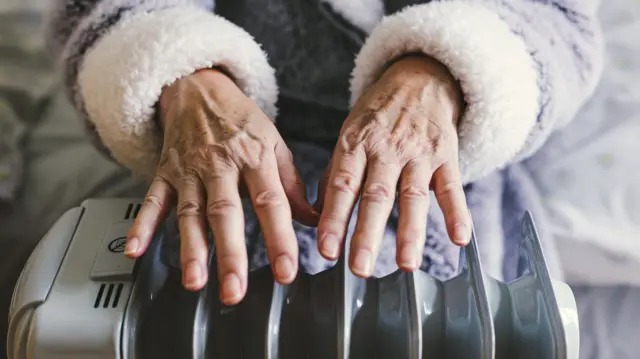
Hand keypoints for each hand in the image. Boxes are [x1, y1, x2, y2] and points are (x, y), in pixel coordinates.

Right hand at [125, 69, 317, 303]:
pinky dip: (142, 225)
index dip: (280, 239)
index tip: (286, 271)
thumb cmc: (240, 121)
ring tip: (194, 281)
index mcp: (255, 158)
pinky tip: (135, 249)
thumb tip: (315, 219)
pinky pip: (151, 200)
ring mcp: (189, 169)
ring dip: (190, 248)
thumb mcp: (274, 144)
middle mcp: (221, 165)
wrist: (197, 88)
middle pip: (226, 213)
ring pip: (190, 212)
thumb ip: (292, 185)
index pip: (271, 203)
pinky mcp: (164, 172)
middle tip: (235, 291)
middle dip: (231, 255)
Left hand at [316, 55, 470, 276]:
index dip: (334, 220)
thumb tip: (317, 216)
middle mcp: (386, 149)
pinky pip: (452, 186)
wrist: (420, 77)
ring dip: (411, 232)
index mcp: (356, 144)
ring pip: (413, 196)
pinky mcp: (445, 154)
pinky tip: (459, 238)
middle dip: (367, 235)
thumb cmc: (378, 112)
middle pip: (376, 196)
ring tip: (406, 265)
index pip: (342, 186)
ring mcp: (418, 152)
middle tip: (359, 268)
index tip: (326, 250)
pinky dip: (457, 213)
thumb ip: (336, 174)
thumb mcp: (349, 133)